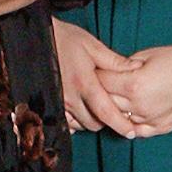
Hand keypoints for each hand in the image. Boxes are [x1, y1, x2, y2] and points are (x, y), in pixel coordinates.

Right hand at [54, 19, 138, 136]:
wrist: (34, 39)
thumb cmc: (64, 39)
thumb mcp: (92, 45)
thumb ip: (114, 61)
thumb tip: (137, 68)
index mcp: (84, 83)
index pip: (105, 112)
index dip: (120, 124)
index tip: (131, 133)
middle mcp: (70, 97)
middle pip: (93, 123)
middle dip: (106, 121)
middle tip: (114, 111)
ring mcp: (58, 102)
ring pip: (79, 124)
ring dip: (90, 120)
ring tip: (97, 109)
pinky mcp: (49, 102)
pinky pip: (65, 121)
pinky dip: (75, 120)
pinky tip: (81, 110)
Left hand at [95, 26, 171, 137]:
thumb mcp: (147, 55)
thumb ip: (123, 67)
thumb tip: (108, 73)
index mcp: (134, 84)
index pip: (99, 82)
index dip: (94, 73)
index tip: (90, 69)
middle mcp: (140, 106)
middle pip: (105, 102)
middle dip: (99, 92)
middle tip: (96, 84)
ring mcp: (151, 120)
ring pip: (118, 119)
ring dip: (113, 109)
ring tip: (111, 97)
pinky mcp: (162, 129)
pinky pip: (136, 130)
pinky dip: (129, 122)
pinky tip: (128, 112)